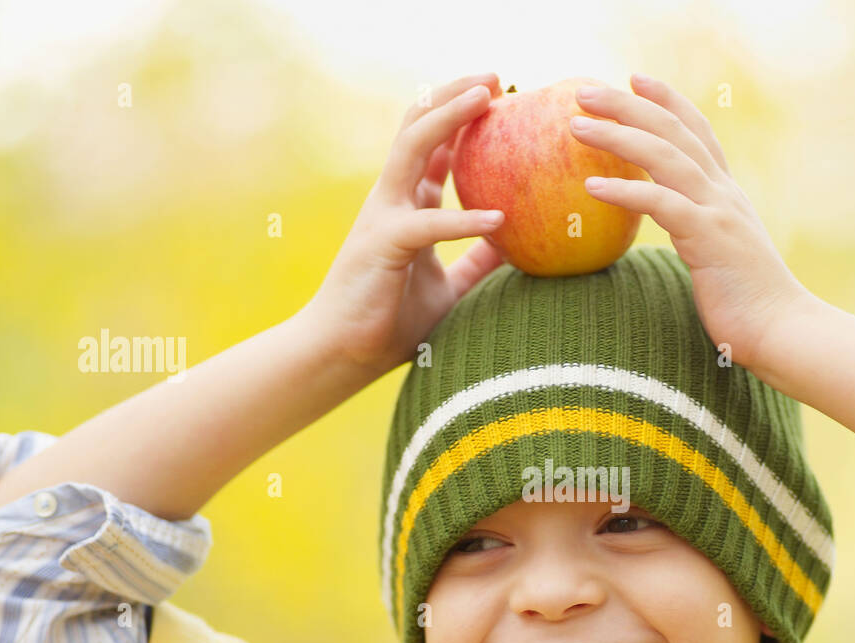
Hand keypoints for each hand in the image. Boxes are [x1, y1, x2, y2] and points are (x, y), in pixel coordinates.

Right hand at [302, 73, 507, 372]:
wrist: (344, 353)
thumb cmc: (391, 321)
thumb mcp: (447, 286)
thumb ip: (473, 262)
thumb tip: (511, 245)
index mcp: (406, 204)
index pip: (433, 143)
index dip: (462, 114)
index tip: (499, 93)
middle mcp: (392, 198)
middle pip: (419, 125)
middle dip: (455, 94)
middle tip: (495, 76)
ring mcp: (384, 216)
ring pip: (413, 147)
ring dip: (450, 118)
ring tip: (487, 99)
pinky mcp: (383, 244)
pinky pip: (428, 222)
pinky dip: (463, 220)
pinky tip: (498, 219)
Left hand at [568, 73, 817, 372]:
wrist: (783, 330)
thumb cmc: (749, 305)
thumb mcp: (722, 255)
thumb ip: (700, 231)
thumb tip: (676, 227)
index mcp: (727, 194)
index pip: (696, 132)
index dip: (667, 102)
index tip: (635, 79)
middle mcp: (723, 193)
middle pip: (673, 132)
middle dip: (627, 105)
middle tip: (585, 89)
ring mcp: (718, 212)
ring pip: (664, 157)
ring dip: (617, 136)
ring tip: (577, 126)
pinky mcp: (708, 239)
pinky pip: (660, 205)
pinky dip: (625, 191)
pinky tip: (592, 187)